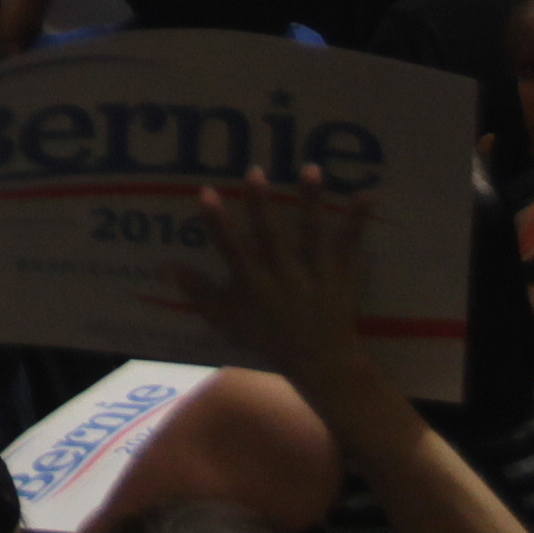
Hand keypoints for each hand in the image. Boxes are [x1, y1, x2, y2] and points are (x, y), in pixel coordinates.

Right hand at [160, 173, 386, 404]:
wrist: (321, 363)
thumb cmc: (269, 339)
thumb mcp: (227, 321)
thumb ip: (199, 293)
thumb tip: (165, 266)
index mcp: (254, 286)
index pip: (232, 250)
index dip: (218, 223)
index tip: (207, 192)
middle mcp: (284, 277)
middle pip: (271, 237)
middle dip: (262, 206)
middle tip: (256, 171)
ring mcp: (316, 275)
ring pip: (312, 235)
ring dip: (311, 202)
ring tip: (311, 168)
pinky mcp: (342, 275)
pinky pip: (350, 245)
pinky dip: (358, 221)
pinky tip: (368, 194)